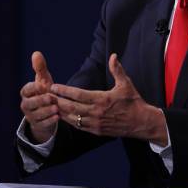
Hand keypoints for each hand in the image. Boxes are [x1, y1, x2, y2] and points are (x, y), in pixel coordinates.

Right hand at [19, 51, 59, 142]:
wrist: (46, 112)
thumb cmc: (44, 92)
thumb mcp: (43, 80)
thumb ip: (40, 68)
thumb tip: (36, 53)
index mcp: (26, 92)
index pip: (27, 89)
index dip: (34, 88)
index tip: (42, 85)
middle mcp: (26, 104)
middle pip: (30, 103)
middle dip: (41, 100)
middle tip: (52, 98)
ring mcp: (31, 116)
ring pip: (37, 114)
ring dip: (47, 111)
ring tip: (57, 108)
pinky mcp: (37, 125)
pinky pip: (42, 124)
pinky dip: (50, 120)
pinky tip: (58, 117)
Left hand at [51, 53, 167, 145]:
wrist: (141, 122)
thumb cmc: (133, 102)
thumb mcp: (126, 84)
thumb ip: (117, 70)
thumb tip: (113, 55)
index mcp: (102, 99)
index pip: (78, 95)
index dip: (64, 91)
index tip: (54, 86)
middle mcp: (97, 113)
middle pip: (71, 107)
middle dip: (57, 101)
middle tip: (46, 95)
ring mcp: (95, 124)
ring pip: (72, 118)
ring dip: (60, 112)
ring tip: (50, 105)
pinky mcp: (96, 131)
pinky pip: (78, 126)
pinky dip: (69, 120)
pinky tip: (62, 116)